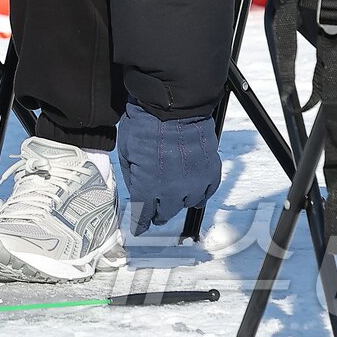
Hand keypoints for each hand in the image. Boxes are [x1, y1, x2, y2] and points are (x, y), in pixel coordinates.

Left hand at [117, 101, 221, 235]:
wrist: (174, 107)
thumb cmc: (145, 125)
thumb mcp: (126, 152)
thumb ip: (132, 177)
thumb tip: (136, 192)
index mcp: (148, 187)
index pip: (143, 214)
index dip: (141, 223)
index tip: (140, 229)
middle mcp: (173, 191)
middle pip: (165, 213)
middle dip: (158, 213)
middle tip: (155, 211)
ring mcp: (195, 183)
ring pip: (187, 205)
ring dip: (178, 202)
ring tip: (174, 196)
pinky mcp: (210, 173)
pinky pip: (207, 193)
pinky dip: (199, 194)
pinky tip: (194, 191)